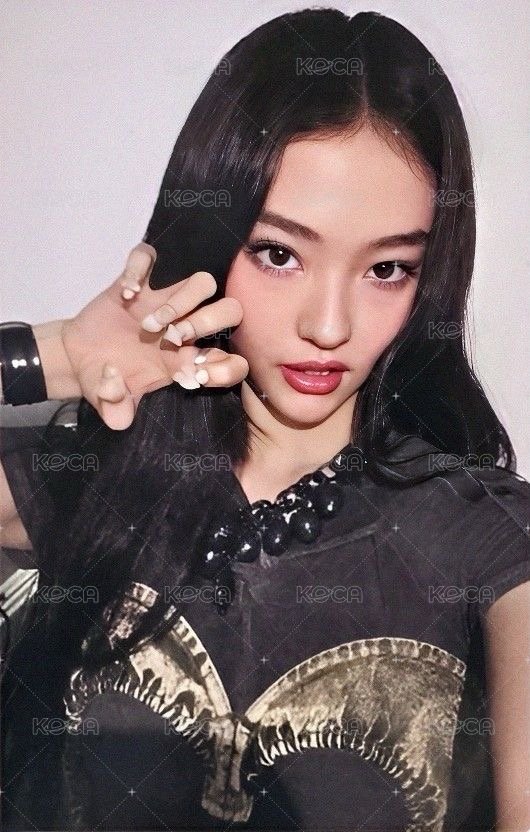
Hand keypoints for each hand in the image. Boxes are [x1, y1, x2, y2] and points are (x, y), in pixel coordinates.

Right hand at [61, 243, 248, 429]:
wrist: (78, 356)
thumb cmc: (106, 379)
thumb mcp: (109, 404)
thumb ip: (116, 412)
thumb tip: (120, 417)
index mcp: (186, 361)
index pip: (232, 362)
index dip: (227, 368)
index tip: (198, 375)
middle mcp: (184, 328)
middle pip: (231, 311)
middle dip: (208, 323)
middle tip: (171, 338)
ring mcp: (163, 300)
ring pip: (203, 282)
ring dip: (181, 300)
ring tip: (147, 322)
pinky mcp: (137, 281)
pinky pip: (150, 256)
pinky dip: (140, 269)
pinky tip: (125, 292)